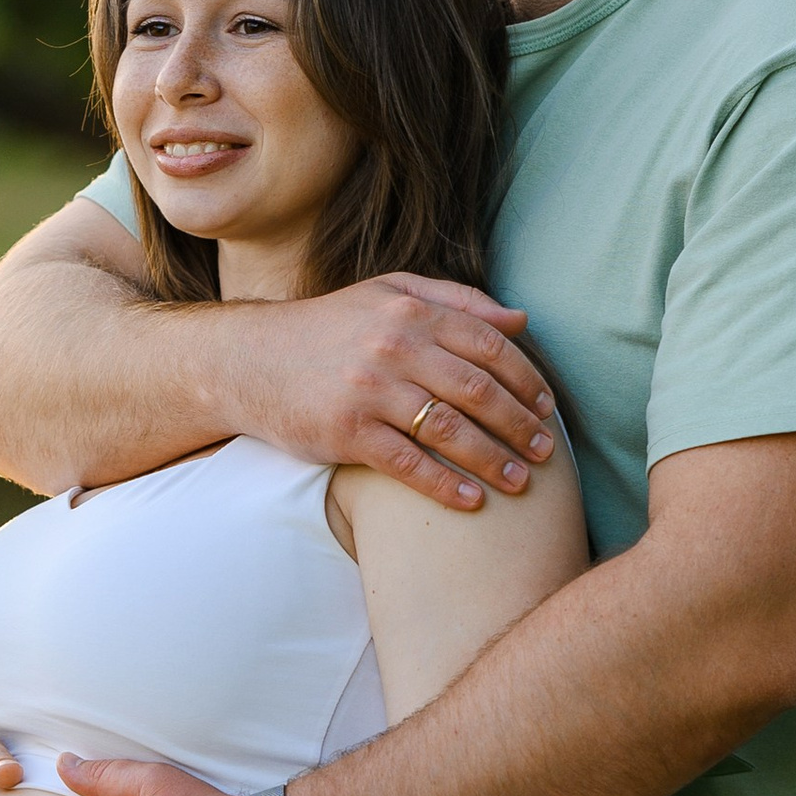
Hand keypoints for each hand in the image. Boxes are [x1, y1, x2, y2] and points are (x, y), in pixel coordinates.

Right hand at [237, 272, 559, 511]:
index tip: (547, 407)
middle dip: (521, 424)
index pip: (489, 345)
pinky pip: (409, 463)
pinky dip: (446, 485)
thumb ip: (456, 300)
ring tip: (523, 482)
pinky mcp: (346, 432)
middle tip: (547, 451)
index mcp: (411, 310)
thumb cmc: (327, 327)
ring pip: (451, 430)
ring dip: (495, 460)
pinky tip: (472, 502)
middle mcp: (394, 346)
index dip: (526, 378)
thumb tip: (521, 319)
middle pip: (478, 390)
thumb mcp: (388, 292)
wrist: (248, 360)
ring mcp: (370, 390)